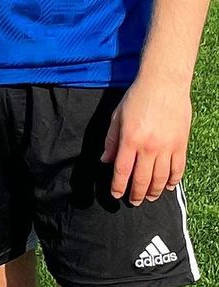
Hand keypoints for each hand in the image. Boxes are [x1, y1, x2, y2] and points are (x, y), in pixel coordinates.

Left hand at [101, 76, 191, 204]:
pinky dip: (173, 181)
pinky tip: (169, 187)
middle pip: (142, 179)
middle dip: (136, 194)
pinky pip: (178, 169)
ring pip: (161, 179)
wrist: (164, 84)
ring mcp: (167, 147)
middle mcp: (149, 147)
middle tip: (133, 202)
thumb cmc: (137, 98)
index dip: (118, 186)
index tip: (116, 195)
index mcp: (130, 139)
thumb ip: (111, 140)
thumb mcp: (117, 116)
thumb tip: (105, 161)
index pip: (123, 171)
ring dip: (154, 192)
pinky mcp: (181, 145)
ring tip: (149, 197)